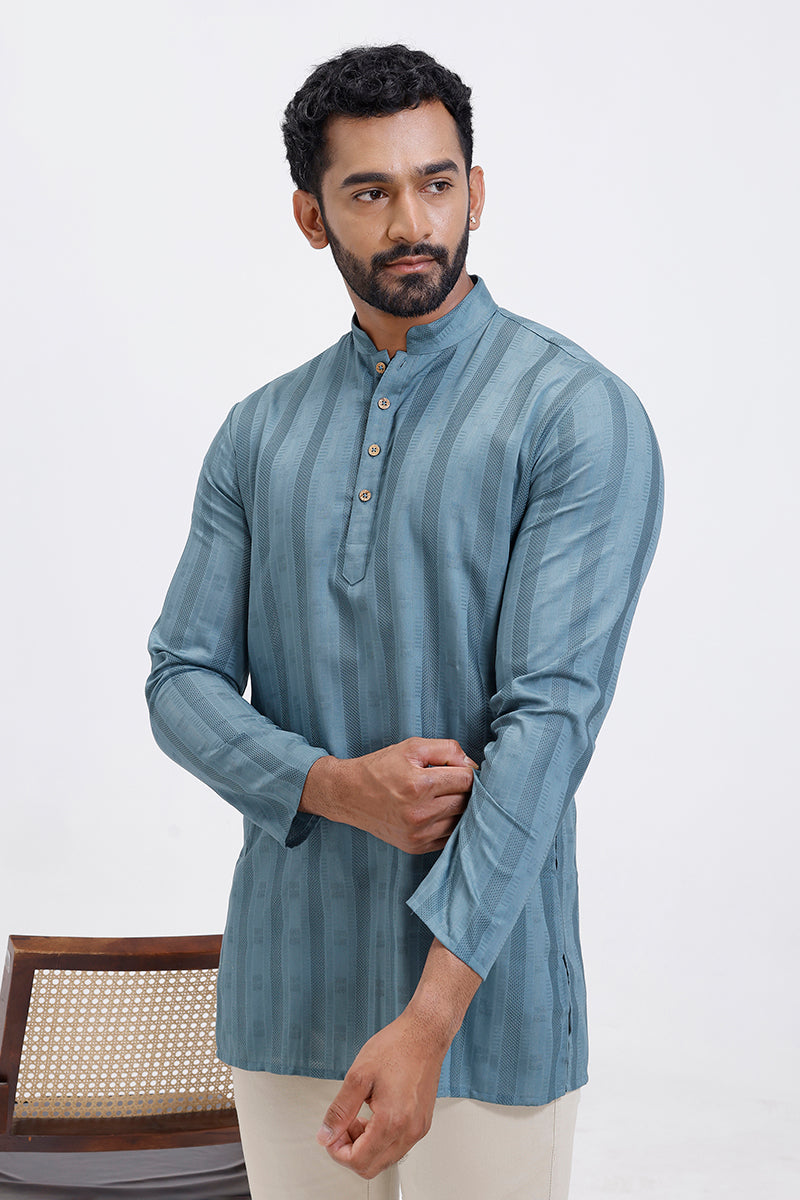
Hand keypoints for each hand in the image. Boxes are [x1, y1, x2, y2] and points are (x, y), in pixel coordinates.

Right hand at [300, 737, 476, 853]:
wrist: (348, 794)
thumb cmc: (380, 768)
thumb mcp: (411, 747)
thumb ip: (447, 749)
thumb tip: (473, 765)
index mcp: (419, 785)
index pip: (467, 780)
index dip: (466, 771)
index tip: (457, 769)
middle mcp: (420, 813)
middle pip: (466, 801)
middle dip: (464, 789)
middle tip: (451, 781)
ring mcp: (418, 834)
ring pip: (461, 821)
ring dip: (458, 808)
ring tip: (443, 796)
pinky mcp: (416, 847)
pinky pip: (449, 837)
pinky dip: (449, 824)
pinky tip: (437, 812)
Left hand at [317, 939, 480, 1179]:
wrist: (425, 1034)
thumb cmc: (397, 1047)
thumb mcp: (358, 1075)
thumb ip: (340, 1110)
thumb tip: (326, 1134)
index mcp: (392, 1121)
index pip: (359, 1161)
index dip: (337, 1151)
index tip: (331, 1134)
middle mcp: (409, 1131)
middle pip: (372, 1167)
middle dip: (350, 1151)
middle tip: (341, 1127)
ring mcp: (418, 1129)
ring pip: (385, 1159)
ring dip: (365, 1145)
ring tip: (357, 1117)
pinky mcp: (422, 1123)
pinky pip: (397, 1146)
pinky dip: (380, 1138)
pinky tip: (373, 1115)